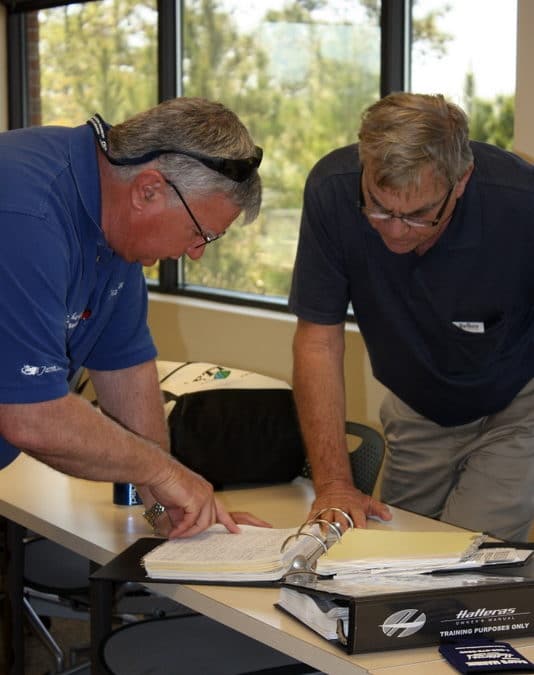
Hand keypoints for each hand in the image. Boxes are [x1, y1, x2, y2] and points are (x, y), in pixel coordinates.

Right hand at [144, 458, 272, 537]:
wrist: (159, 471)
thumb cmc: (164, 483)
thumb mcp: (176, 503)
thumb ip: (182, 516)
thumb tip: (181, 529)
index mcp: (205, 491)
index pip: (221, 509)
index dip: (229, 522)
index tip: (236, 531)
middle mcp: (207, 493)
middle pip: (211, 519)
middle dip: (197, 531)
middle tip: (182, 535)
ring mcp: (204, 496)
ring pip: (204, 523)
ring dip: (189, 532)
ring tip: (177, 534)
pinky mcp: (196, 501)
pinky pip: (191, 521)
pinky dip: (182, 529)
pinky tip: (174, 532)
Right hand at [309, 480, 391, 529]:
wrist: (333, 484)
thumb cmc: (350, 496)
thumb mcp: (366, 501)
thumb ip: (378, 509)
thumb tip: (388, 516)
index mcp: (353, 506)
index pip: (357, 517)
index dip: (359, 525)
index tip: (359, 532)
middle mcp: (340, 508)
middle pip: (341, 520)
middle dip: (341, 530)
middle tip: (342, 540)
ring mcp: (328, 508)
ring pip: (327, 519)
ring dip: (327, 528)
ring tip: (326, 537)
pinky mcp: (318, 509)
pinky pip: (314, 516)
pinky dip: (312, 524)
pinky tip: (311, 531)